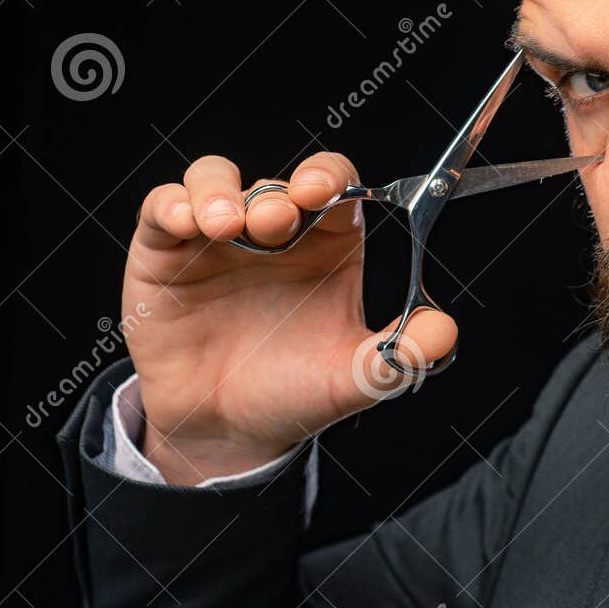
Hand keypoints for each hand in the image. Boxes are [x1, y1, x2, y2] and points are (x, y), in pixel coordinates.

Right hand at [121, 153, 456, 483]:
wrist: (225, 431)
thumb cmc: (292, 393)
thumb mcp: (353, 379)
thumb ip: (401, 354)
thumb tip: (445, 331)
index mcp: (326, 245)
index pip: (334, 184)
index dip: (328, 176)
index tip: (321, 191)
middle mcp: (273, 234)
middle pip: (275, 181)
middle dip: (277, 192)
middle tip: (276, 223)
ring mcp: (217, 237)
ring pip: (213, 178)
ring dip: (219, 190)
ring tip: (226, 225)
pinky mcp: (165, 252)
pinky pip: (163, 207)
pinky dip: (174, 205)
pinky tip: (187, 224)